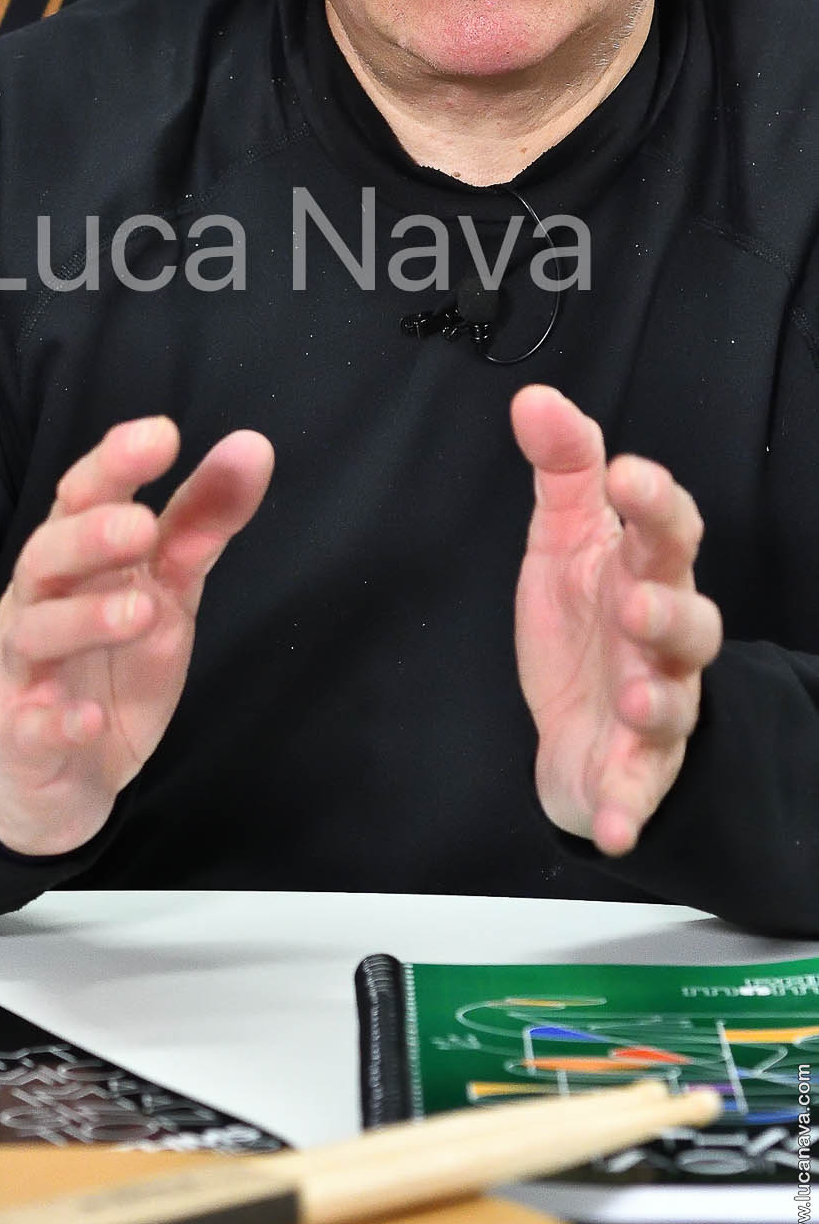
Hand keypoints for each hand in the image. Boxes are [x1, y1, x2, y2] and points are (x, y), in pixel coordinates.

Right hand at [0, 416, 273, 856]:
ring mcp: (25, 669)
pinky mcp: (19, 736)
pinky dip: (57, 722)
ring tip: (140, 614)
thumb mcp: (169, 590)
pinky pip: (29, 727)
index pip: (82, 494)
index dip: (114, 463)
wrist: (66, 773)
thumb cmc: (116, 661)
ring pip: (35, 632)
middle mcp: (39, 601)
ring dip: (83, 620)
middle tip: (141, 526)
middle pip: (44, 554)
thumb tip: (253, 446)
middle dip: (88, 537)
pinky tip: (87, 719)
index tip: (162, 434)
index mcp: (74, 555)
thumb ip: (202, 521)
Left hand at [510, 385, 722, 856]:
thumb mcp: (566, 535)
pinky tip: (611, 826)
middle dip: (666, 610)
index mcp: (643, 569)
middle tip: (632, 601)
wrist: (584, 719)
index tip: (629, 476)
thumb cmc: (586, 616)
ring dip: (658, 702)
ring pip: (675, 702)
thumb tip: (534, 397)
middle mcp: (660, 637)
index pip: (667, 529)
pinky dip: (628, 808)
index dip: (655, 501)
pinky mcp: (635, 769)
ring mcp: (655, 706)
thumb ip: (562, 466)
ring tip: (634, 700)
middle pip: (689, 618)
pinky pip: (639, 790)